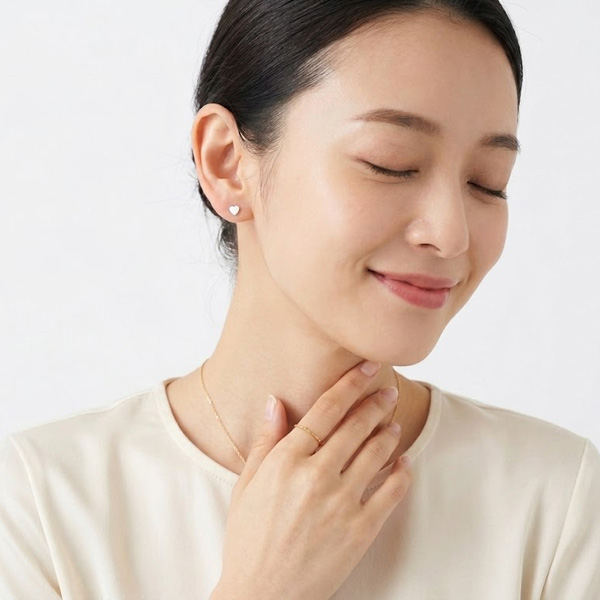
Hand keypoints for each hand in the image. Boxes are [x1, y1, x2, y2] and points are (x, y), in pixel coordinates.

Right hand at [214, 361, 412, 599]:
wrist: (263, 596)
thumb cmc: (249, 539)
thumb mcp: (247, 485)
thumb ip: (265, 441)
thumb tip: (275, 401)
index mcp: (286, 461)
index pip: (325, 410)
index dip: (349, 384)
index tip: (367, 368)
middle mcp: (316, 477)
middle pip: (355, 426)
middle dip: (375, 403)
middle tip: (388, 391)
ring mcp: (341, 504)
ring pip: (376, 453)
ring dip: (388, 432)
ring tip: (392, 422)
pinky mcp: (361, 531)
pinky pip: (391, 493)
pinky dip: (401, 473)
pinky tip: (403, 462)